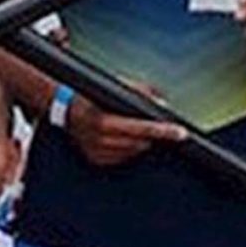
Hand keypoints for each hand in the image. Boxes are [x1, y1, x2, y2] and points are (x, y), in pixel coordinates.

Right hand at [66, 83, 185, 167]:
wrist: (64, 109)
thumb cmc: (91, 95)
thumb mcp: (114, 86)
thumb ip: (139, 92)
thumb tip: (160, 102)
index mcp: (103, 120)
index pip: (142, 127)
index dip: (163, 130)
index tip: (181, 133)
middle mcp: (99, 139)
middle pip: (140, 142)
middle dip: (152, 135)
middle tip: (161, 128)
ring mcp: (96, 152)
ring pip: (133, 152)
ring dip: (140, 143)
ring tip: (135, 130)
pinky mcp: (95, 161)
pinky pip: (122, 159)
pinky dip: (128, 150)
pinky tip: (123, 139)